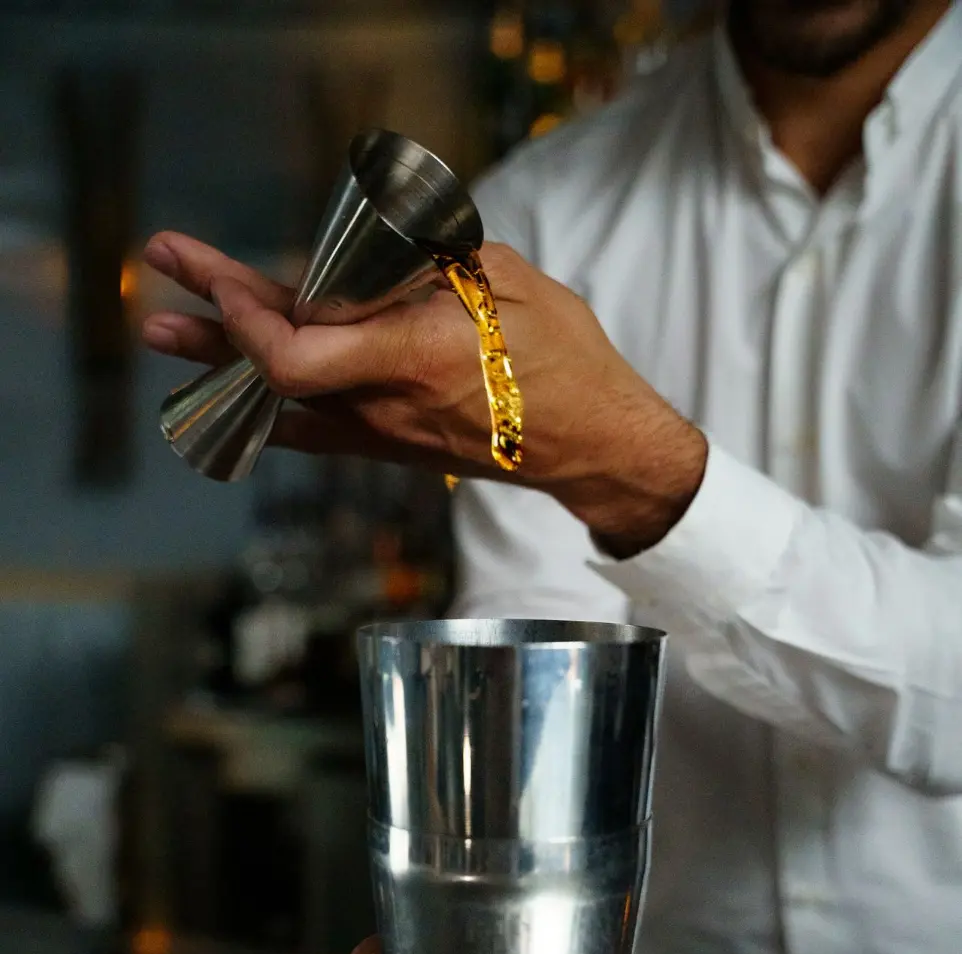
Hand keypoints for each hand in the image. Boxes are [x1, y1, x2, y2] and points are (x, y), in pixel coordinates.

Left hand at [142, 231, 706, 551]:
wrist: (594, 446)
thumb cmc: (567, 361)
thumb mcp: (510, 282)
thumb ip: (432, 264)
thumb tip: (374, 254)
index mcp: (416, 356)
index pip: (298, 352)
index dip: (248, 318)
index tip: (222, 281)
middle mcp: (387, 403)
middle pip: (274, 370)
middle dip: (213, 318)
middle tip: (161, 273)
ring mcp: (386, 432)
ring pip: (282, 400)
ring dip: (220, 364)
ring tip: (166, 331)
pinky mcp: (391, 446)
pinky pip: (312, 430)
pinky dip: (264, 408)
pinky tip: (223, 397)